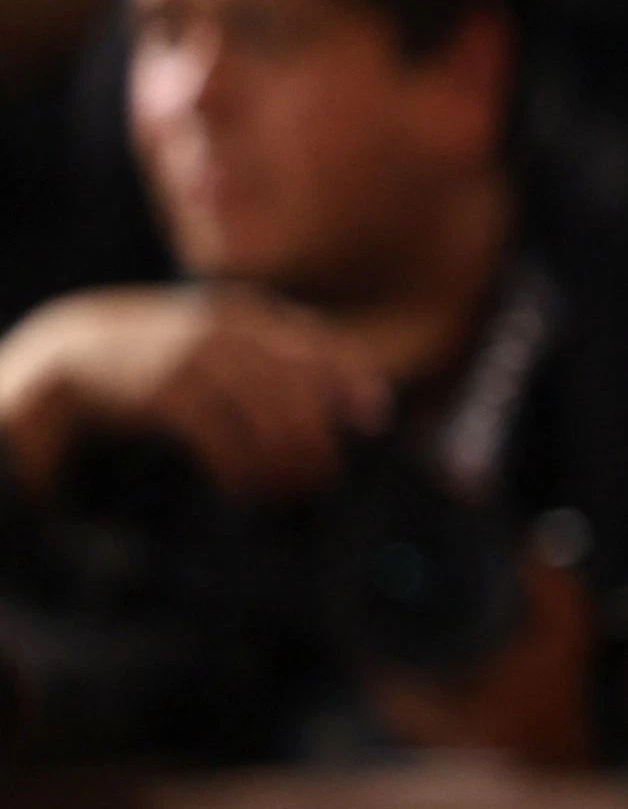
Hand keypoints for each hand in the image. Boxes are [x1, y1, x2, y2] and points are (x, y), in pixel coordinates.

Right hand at [0, 284, 389, 499]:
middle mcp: (228, 332)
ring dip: (287, 462)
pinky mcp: (167, 392)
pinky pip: (224, 439)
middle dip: (318, 437)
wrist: (72, 355)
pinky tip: (247, 491)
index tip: (373, 419)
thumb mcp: (215, 343)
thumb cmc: (158, 358)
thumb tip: (338, 404)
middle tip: (324, 476)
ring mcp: (196, 359)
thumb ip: (269, 362)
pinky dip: (244, 471)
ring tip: (290, 491)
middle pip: (298, 389)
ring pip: (268, 417)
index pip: (318, 345)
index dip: (351, 380)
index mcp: (246, 316)